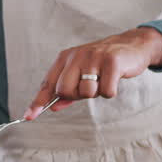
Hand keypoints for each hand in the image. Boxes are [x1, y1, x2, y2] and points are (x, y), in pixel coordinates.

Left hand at [24, 27, 161, 118]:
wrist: (132, 46)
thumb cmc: (104, 62)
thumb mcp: (82, 72)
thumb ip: (68, 90)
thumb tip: (53, 107)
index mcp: (66, 58)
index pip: (48, 83)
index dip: (38, 101)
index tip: (29, 116)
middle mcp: (77, 56)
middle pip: (64, 90)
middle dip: (77, 96)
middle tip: (90, 85)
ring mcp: (94, 58)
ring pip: (86, 92)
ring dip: (97, 92)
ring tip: (104, 79)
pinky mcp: (112, 62)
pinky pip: (106, 91)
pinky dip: (111, 91)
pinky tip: (115, 79)